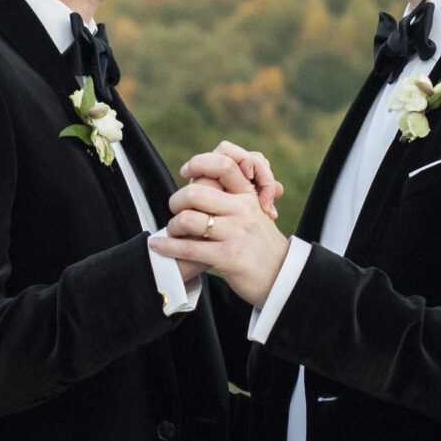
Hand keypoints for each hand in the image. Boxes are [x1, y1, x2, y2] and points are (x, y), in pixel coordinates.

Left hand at [151, 150, 290, 305]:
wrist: (282, 277)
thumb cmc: (261, 245)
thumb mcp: (255, 214)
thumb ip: (235, 197)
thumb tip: (207, 180)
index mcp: (248, 196)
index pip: (224, 164)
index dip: (198, 163)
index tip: (185, 171)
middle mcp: (243, 210)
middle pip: (195, 193)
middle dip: (176, 201)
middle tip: (175, 209)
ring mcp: (235, 233)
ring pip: (188, 220)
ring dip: (173, 227)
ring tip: (173, 232)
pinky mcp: (228, 256)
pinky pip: (188, 248)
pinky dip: (167, 247)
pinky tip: (158, 246)